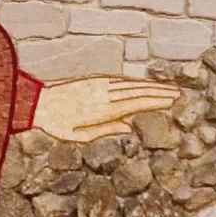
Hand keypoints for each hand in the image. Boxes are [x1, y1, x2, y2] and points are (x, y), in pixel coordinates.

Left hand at [33, 77, 179, 141]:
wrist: (37, 102)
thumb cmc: (58, 124)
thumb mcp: (80, 136)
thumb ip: (106, 130)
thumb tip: (130, 126)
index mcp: (103, 109)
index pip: (135, 103)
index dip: (155, 101)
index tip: (171, 100)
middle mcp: (104, 94)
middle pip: (137, 92)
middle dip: (159, 92)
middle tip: (178, 93)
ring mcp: (99, 85)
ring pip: (130, 84)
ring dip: (150, 85)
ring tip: (168, 87)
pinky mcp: (94, 80)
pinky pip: (119, 80)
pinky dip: (135, 81)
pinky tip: (145, 84)